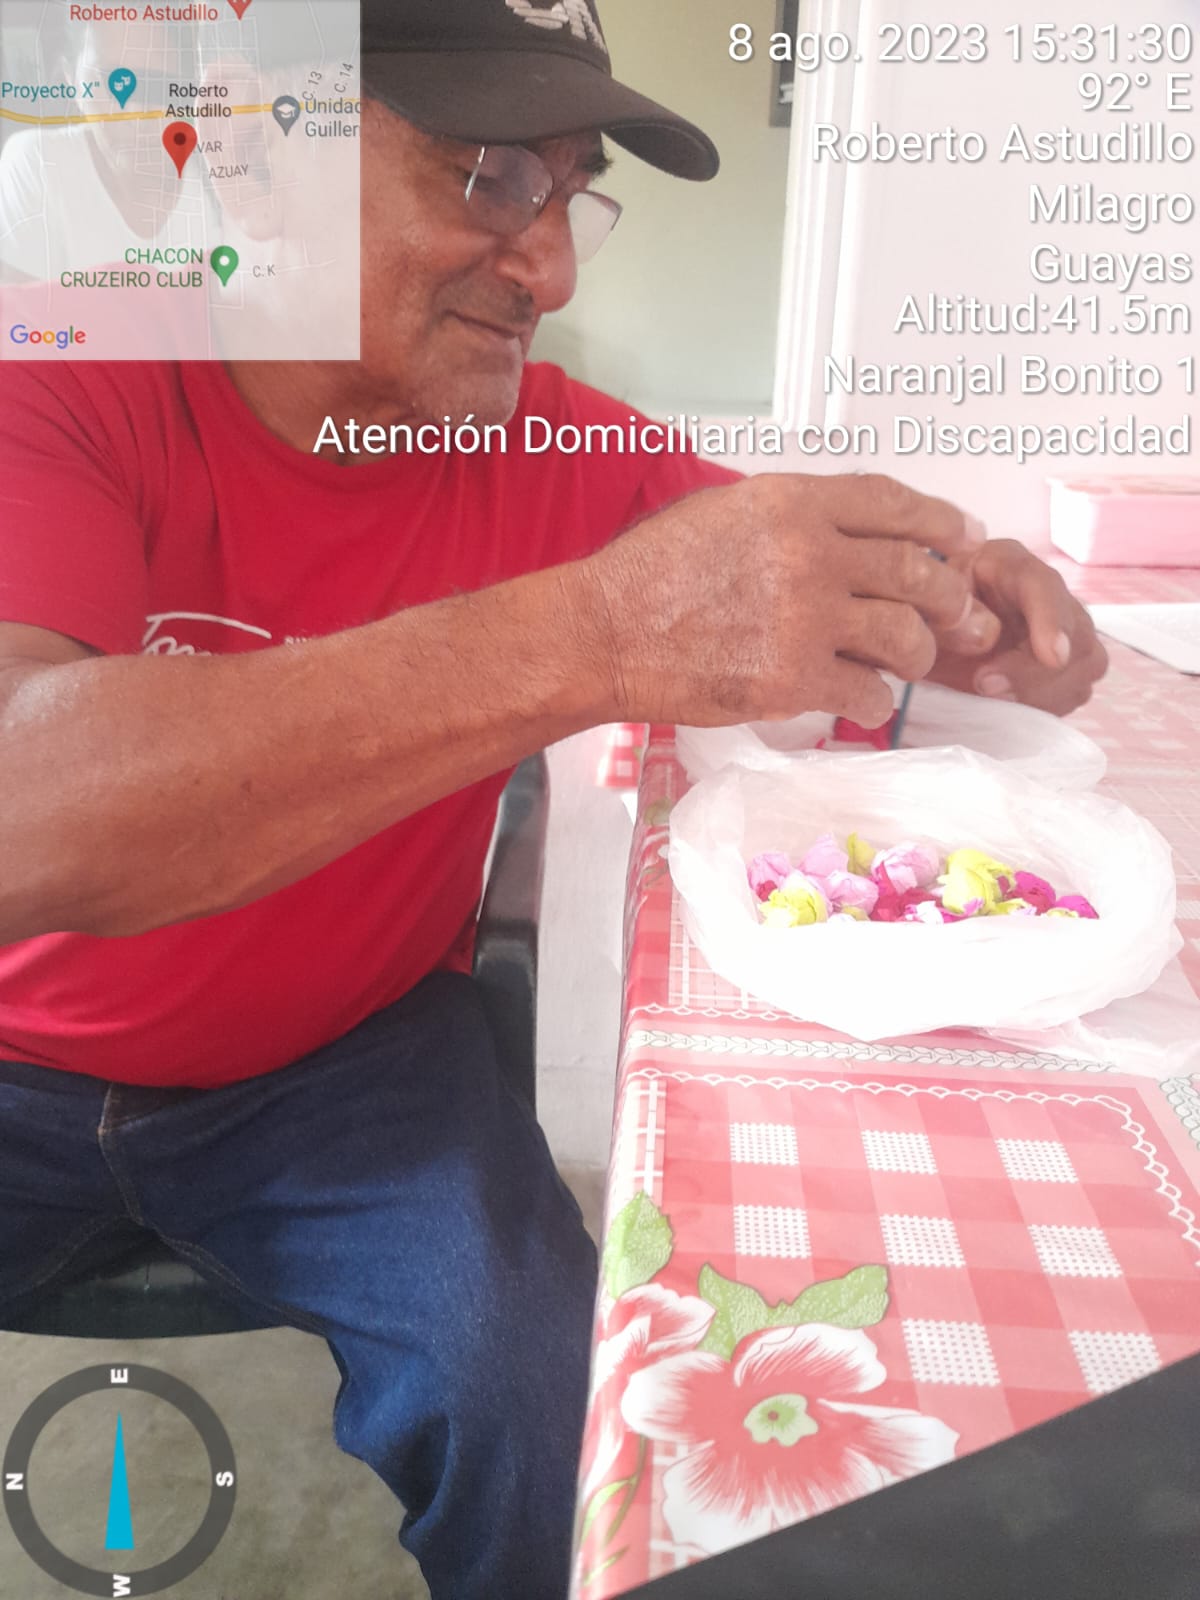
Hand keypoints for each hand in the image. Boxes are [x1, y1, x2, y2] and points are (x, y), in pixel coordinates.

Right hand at [580, 473, 997, 727]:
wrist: (603, 633)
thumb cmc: (651, 573)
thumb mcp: (721, 511)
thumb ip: (789, 515)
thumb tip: (849, 528)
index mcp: (792, 503)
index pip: (894, 503)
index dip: (942, 522)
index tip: (967, 538)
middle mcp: (809, 554)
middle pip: (919, 572)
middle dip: (951, 598)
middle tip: (959, 617)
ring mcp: (805, 619)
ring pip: (907, 636)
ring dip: (918, 654)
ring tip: (907, 664)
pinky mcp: (793, 680)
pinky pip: (870, 693)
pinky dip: (875, 701)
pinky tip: (862, 700)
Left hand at [929, 539, 1107, 715]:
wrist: (932, 636)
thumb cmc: (927, 617)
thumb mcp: (924, 613)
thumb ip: (951, 624)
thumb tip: (989, 643)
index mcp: (1007, 564)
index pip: (1044, 585)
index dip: (1052, 620)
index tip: (1052, 657)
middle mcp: (1047, 591)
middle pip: (1077, 631)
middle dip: (1035, 670)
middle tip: (984, 685)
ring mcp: (1066, 627)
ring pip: (1085, 663)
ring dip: (1042, 692)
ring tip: (993, 697)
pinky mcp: (1069, 665)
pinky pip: (1076, 690)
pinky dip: (1046, 705)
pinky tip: (1011, 703)